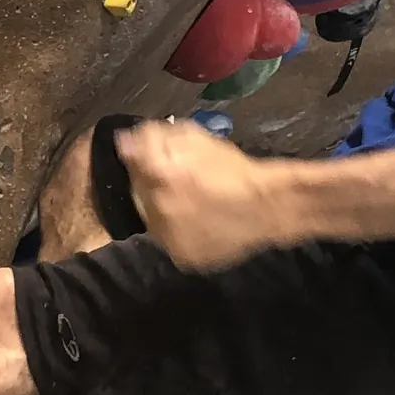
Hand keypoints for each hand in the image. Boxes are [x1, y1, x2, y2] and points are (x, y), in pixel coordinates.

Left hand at [116, 120, 291, 272]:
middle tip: (167, 176)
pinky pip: (167, 238)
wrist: (268, 208)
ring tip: (182, 198)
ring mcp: (170, 236)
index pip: (132, 159)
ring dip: (159, 205)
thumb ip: (158, 137)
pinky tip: (191, 217)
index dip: (136, 152)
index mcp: (165, 175)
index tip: (139, 150)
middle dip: (149, 180)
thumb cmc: (235, 170)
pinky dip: (173, 227)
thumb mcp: (197, 139)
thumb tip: (126, 140)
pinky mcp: (182, 256)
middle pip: (139, 190)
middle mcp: (162, 208)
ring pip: (150, 217)